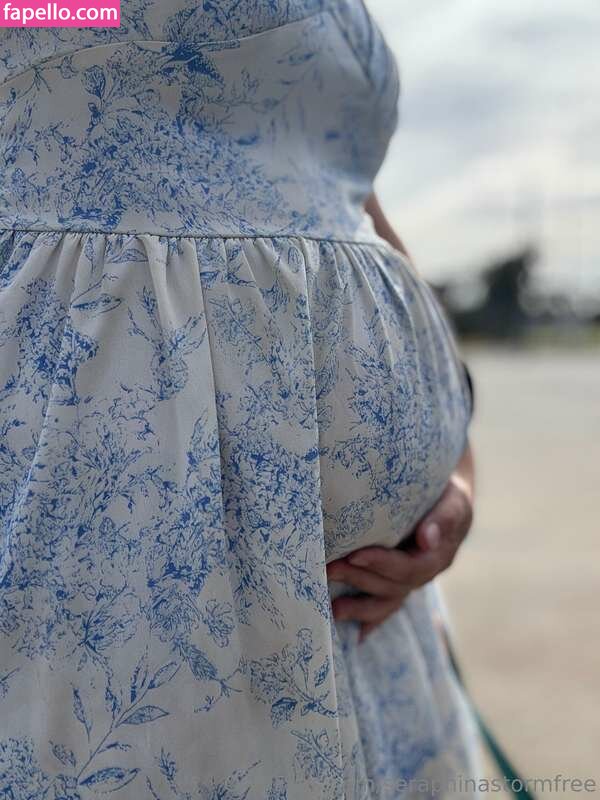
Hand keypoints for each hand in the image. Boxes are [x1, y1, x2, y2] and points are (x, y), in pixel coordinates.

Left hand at [325, 471, 473, 642]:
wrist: (448, 499)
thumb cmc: (448, 495)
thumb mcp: (453, 502)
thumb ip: (443, 520)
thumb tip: (427, 540)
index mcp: (438, 556)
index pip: (409, 567)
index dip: (381, 563)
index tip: (354, 554)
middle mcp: (425, 574)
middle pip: (392, 585)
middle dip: (360, 578)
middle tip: (329, 569)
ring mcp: (412, 581)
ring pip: (387, 600)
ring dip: (360, 605)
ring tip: (334, 609)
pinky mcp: (400, 582)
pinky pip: (387, 605)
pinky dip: (372, 620)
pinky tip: (356, 635)